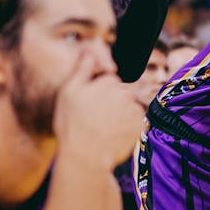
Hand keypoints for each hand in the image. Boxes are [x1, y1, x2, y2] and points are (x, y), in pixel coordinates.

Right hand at [53, 54, 144, 169]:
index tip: (90, 104)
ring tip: (104, 128)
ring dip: (120, 114)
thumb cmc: (72, 125)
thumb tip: (90, 51)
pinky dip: (127, 126)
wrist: (86, 158)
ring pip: (128, 106)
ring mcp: (134, 110)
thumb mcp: (68, 92)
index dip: (98, 91)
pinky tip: (113, 135)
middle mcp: (125, 93)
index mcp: (108, 82)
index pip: (108, 79)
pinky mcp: (140, 126)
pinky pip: (135, 121)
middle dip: (111, 101)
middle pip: (120, 92)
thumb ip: (82, 69)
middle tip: (96, 118)